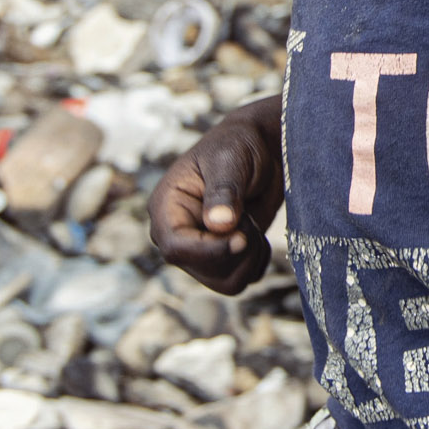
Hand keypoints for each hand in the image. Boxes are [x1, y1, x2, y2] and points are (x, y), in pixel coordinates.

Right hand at [148, 95, 283, 296]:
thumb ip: (224, 191)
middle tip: (247, 215)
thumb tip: (218, 224)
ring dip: (250, 256)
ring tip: (250, 221)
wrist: (262, 150)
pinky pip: (242, 280)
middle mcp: (179, 236)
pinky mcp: (223, 259)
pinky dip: (257, 261)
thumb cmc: (238, 146)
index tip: (242, 237)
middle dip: (237, 249)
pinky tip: (256, 232)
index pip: (176, 248)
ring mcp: (200, 251)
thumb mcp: (230, 160)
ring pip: (227, 282)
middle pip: (205, 271)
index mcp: (167, 209)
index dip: (210, 251)